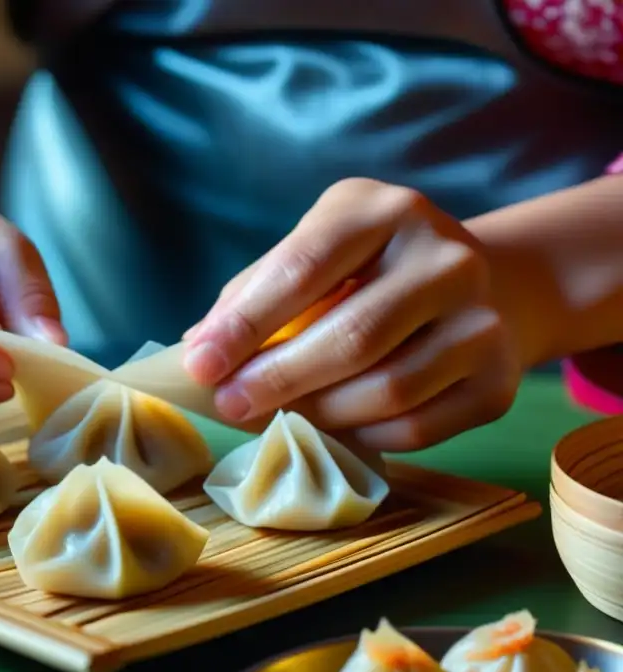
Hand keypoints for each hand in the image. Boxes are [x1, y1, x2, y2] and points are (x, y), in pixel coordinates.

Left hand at [183, 178, 522, 451]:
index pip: (304, 269)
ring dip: (319, 414)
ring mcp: (481, 319)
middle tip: (230, 405)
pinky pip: (416, 428)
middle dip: (277, 380)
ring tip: (281, 415)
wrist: (486, 284)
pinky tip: (335, 426)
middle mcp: (445, 257)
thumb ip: (256, 292)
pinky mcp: (498, 380)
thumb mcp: (317, 252)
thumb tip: (197, 351)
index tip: (200, 365)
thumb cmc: (372, 270)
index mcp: (385, 211)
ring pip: (386, 391)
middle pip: (350, 338)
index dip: (245, 324)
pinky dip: (362, 435)